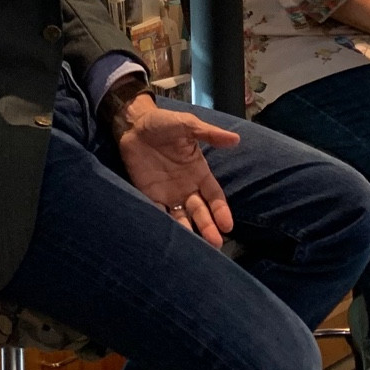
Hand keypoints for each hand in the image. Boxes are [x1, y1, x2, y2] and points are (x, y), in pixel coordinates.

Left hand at [113, 94, 239, 246]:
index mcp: (199, 172)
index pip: (214, 196)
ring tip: (193, 247)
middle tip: (216, 244)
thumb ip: (209, 134)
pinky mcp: (149, 194)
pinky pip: (158, 212)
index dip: (221, 211)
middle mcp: (186, 187)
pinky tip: (168, 236)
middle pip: (200, 212)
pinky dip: (163, 223)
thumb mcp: (188, 125)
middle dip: (208, 227)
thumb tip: (235, 139)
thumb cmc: (164, 123)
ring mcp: (168, 193)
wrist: (134, 124)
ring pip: (182, 217)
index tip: (228, 226)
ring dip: (188, 231)